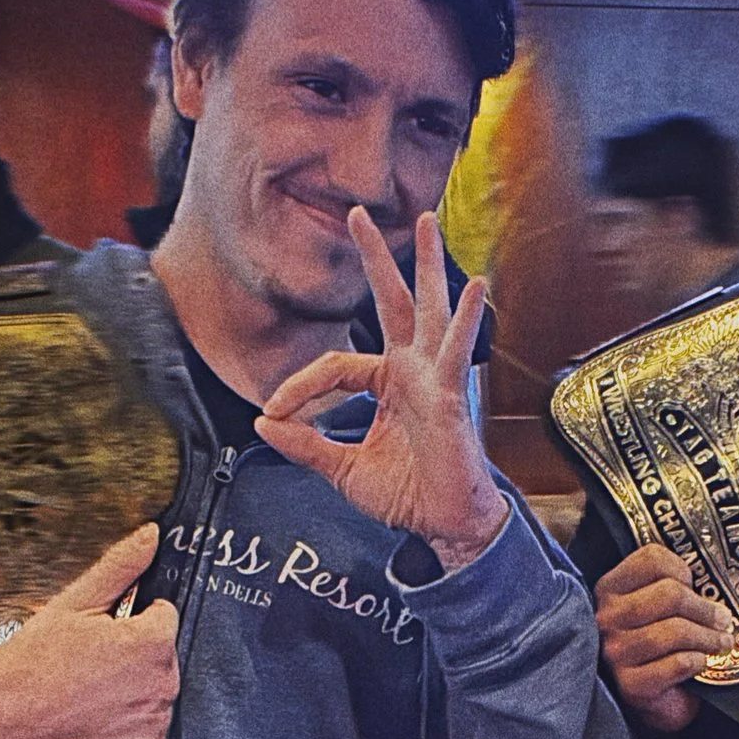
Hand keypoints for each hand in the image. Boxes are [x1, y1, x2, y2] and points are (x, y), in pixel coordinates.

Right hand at [0, 526, 179, 738]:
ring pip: (156, 694)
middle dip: (135, 656)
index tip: (101, 635)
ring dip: (134, 691)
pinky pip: (149, 730)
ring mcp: (155, 721)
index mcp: (152, 641)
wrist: (0, 716)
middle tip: (90, 665)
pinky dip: (129, 726)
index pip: (164, 617)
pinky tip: (95, 718)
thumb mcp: (75, 602)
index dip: (131, 621)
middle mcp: (163, 683)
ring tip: (89, 692)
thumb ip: (120, 566)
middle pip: (163, 657)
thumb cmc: (33, 659)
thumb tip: (151, 534)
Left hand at [253, 209, 509, 567]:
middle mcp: (414, 370)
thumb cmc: (407, 495)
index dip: (299, 385)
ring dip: (428, 264)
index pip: (335, 364)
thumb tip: (263, 425)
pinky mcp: (451, 396)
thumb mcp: (342, 469)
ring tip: (427, 222)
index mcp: (389, 383)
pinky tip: (476, 287)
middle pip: (394, 301)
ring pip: (430, 309)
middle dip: (377, 257)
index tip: (272, 412)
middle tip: (358, 213)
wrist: (444, 525)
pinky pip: (457, 352)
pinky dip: (468, 319)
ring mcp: (435, 378)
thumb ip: (305, 445)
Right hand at [594, 543, 732, 731]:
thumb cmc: (660, 648)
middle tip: (724, 619)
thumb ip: (674, 587)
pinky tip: (702, 662)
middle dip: (705, 608)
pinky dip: (698, 661)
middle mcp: (606, 618)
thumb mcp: (660, 609)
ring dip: (708, 637)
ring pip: (675, 631)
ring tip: (722, 642)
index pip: (651, 560)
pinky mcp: (631, 685)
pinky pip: (677, 663)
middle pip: (669, 595)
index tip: (695, 584)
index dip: (682, 569)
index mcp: (611, 589)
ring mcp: (615, 653)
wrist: (654, 700)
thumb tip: (714, 582)